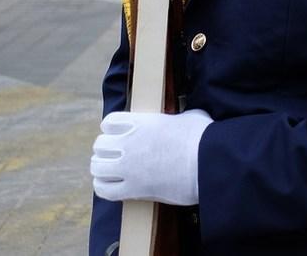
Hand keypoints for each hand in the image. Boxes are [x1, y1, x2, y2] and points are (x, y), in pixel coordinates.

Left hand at [91, 109, 212, 204]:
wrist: (209, 164)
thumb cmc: (204, 138)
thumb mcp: (191, 117)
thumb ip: (179, 118)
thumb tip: (185, 119)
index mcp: (143, 123)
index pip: (109, 122)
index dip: (112, 128)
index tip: (119, 133)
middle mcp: (130, 143)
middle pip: (100, 145)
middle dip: (107, 149)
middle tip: (116, 154)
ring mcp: (129, 167)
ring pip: (97, 167)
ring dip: (103, 168)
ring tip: (112, 171)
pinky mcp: (134, 189)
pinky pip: (104, 190)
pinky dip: (104, 187)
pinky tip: (112, 186)